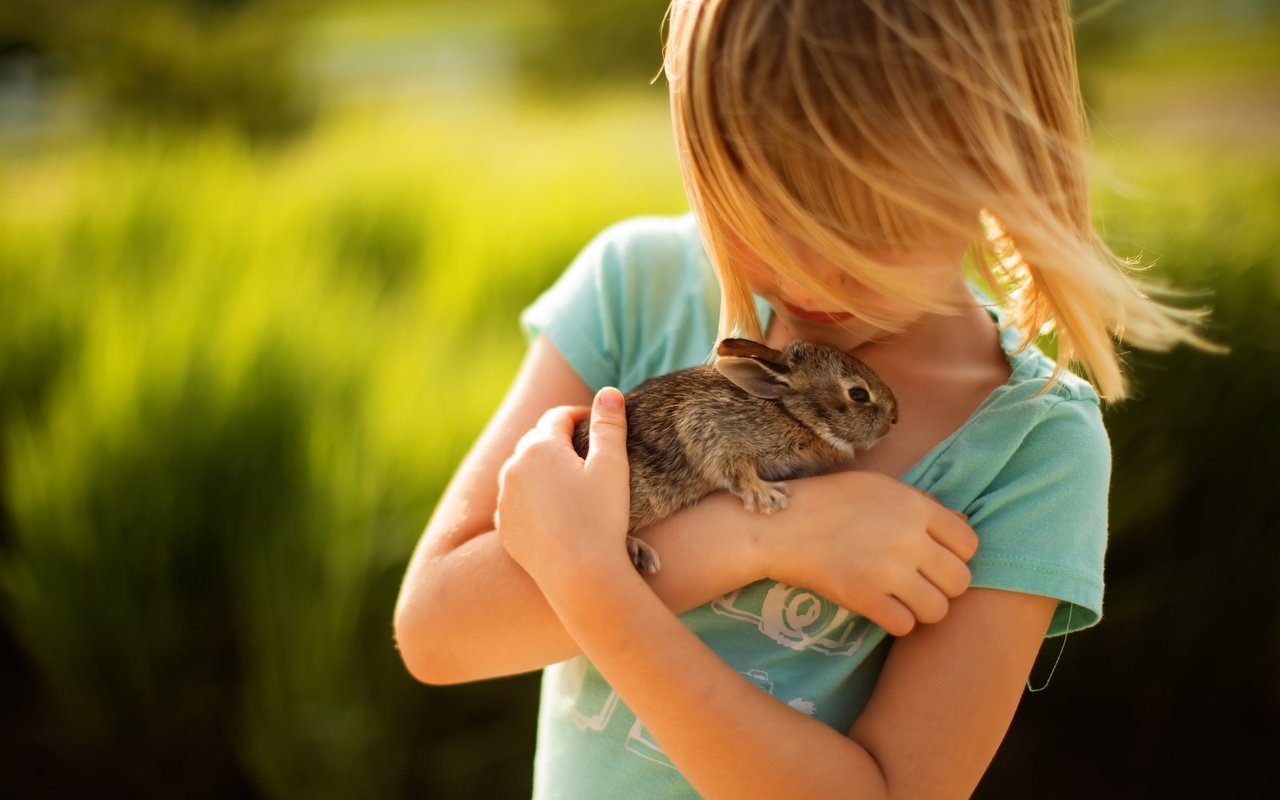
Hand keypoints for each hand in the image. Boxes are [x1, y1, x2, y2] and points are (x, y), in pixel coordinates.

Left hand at [496, 387, 632, 592]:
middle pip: (537, 441)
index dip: (582, 417)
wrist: (580, 575)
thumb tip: (609, 391)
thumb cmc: (601, 517)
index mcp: (540, 446)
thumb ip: (609, 423)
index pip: (559, 417)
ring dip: (543, 470)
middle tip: (587, 454)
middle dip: (560, 441)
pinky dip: (531, 499)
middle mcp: (513, 467)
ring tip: (570, 483)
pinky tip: (553, 510)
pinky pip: (515, 501)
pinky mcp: (504, 526)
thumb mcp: (613, 465)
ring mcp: (505, 498)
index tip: (599, 426)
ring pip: (523, 471)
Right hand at [752, 471, 977, 635]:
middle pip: (959, 581)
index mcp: (915, 507)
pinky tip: (880, 607)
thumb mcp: (879, 487)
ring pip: (937, 610)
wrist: (778, 526)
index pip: (969, 544)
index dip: (956, 555)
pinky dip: (895, 621)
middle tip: (919, 583)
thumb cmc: (828, 502)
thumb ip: (923, 505)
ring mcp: (886, 570)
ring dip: (921, 608)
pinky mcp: (864, 597)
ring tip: (901, 598)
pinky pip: (905, 626)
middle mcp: (907, 538)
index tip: (934, 558)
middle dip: (943, 586)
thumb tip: (965, 526)